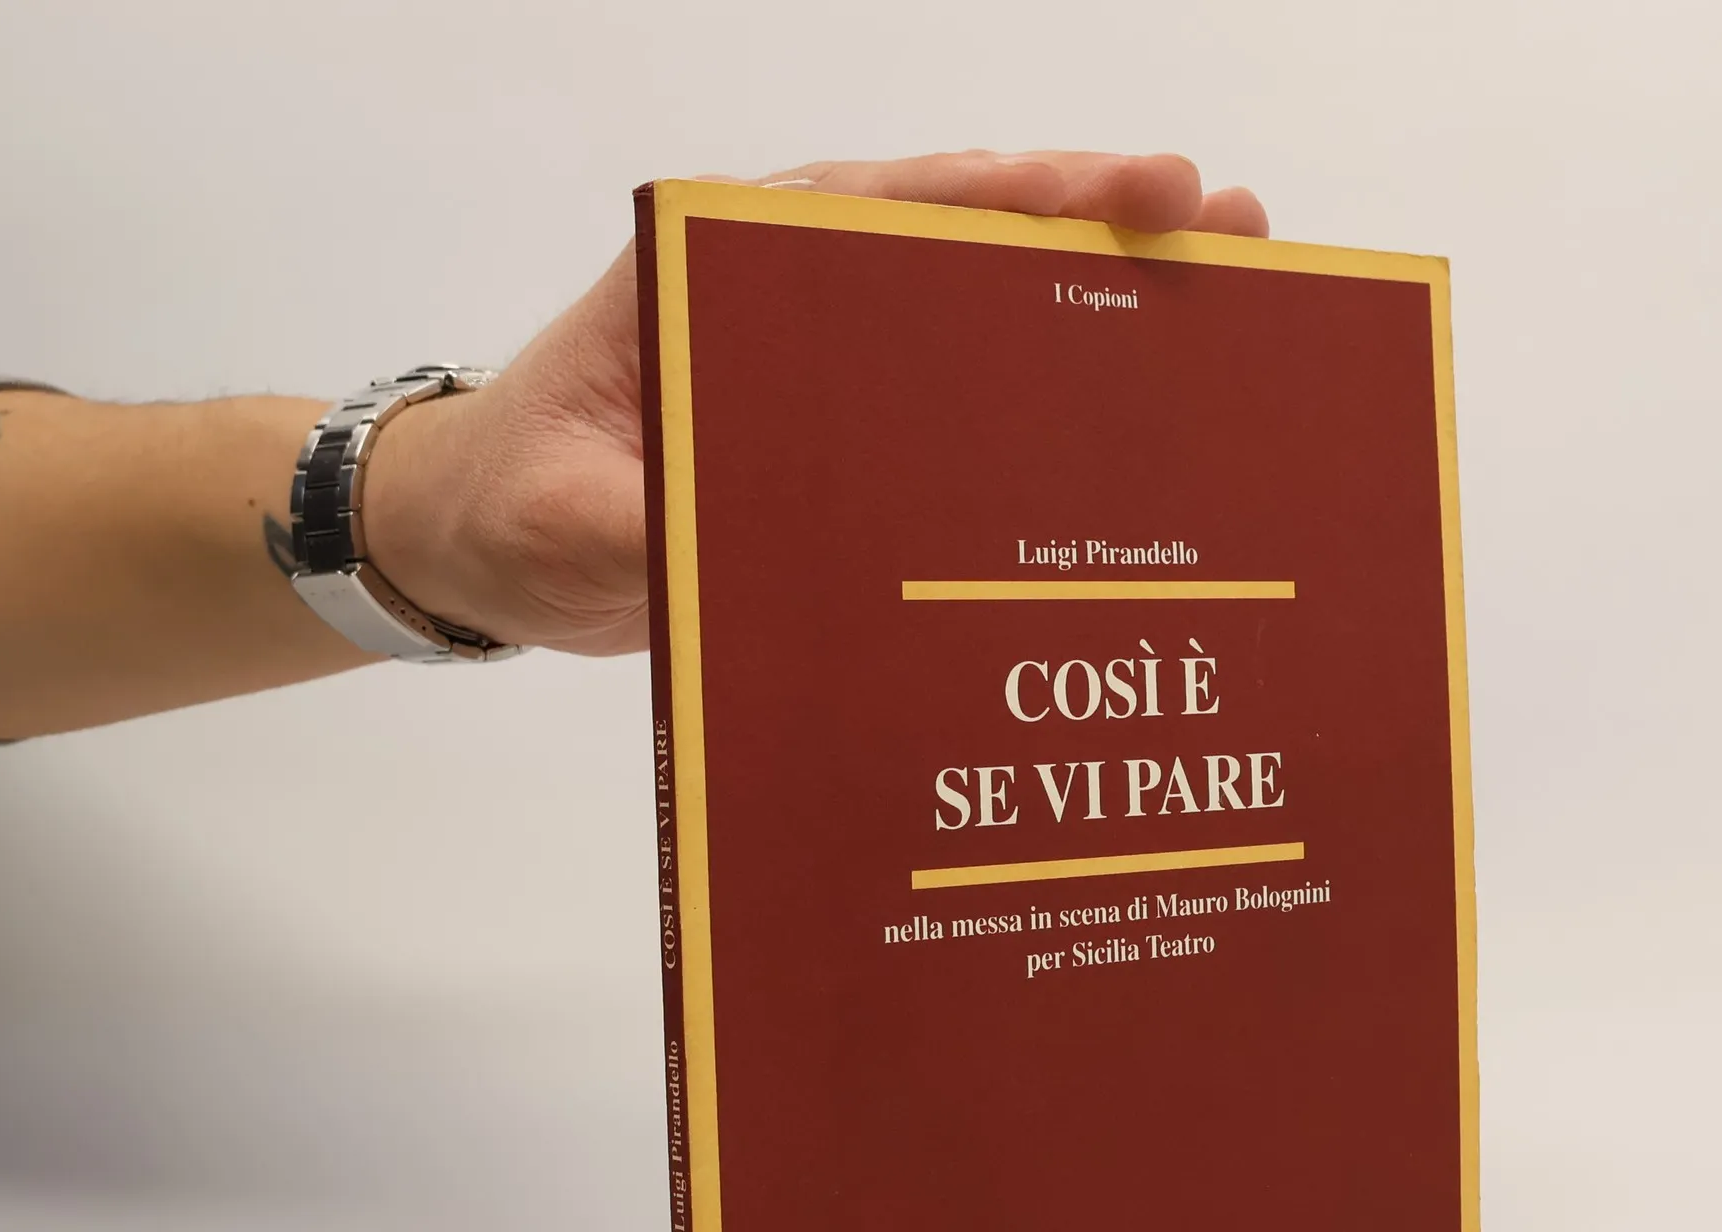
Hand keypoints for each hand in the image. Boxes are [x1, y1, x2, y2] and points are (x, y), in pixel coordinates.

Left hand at [365, 151, 1267, 657]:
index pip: (889, 209)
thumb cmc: (512, 503)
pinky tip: (1136, 430)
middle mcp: (796, 303)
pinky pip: (960, 409)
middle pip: (964, 243)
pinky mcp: (845, 445)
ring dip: (1097, 314)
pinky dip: (1047, 409)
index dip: (1015, 198)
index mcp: (728, 274)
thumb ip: (647, 525)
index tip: (1131, 195)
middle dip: (1099, 232)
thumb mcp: (562, 518)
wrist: (485, 547)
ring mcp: (829, 372)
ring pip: (980, 318)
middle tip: (1233, 229)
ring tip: (1235, 305)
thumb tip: (755, 539)